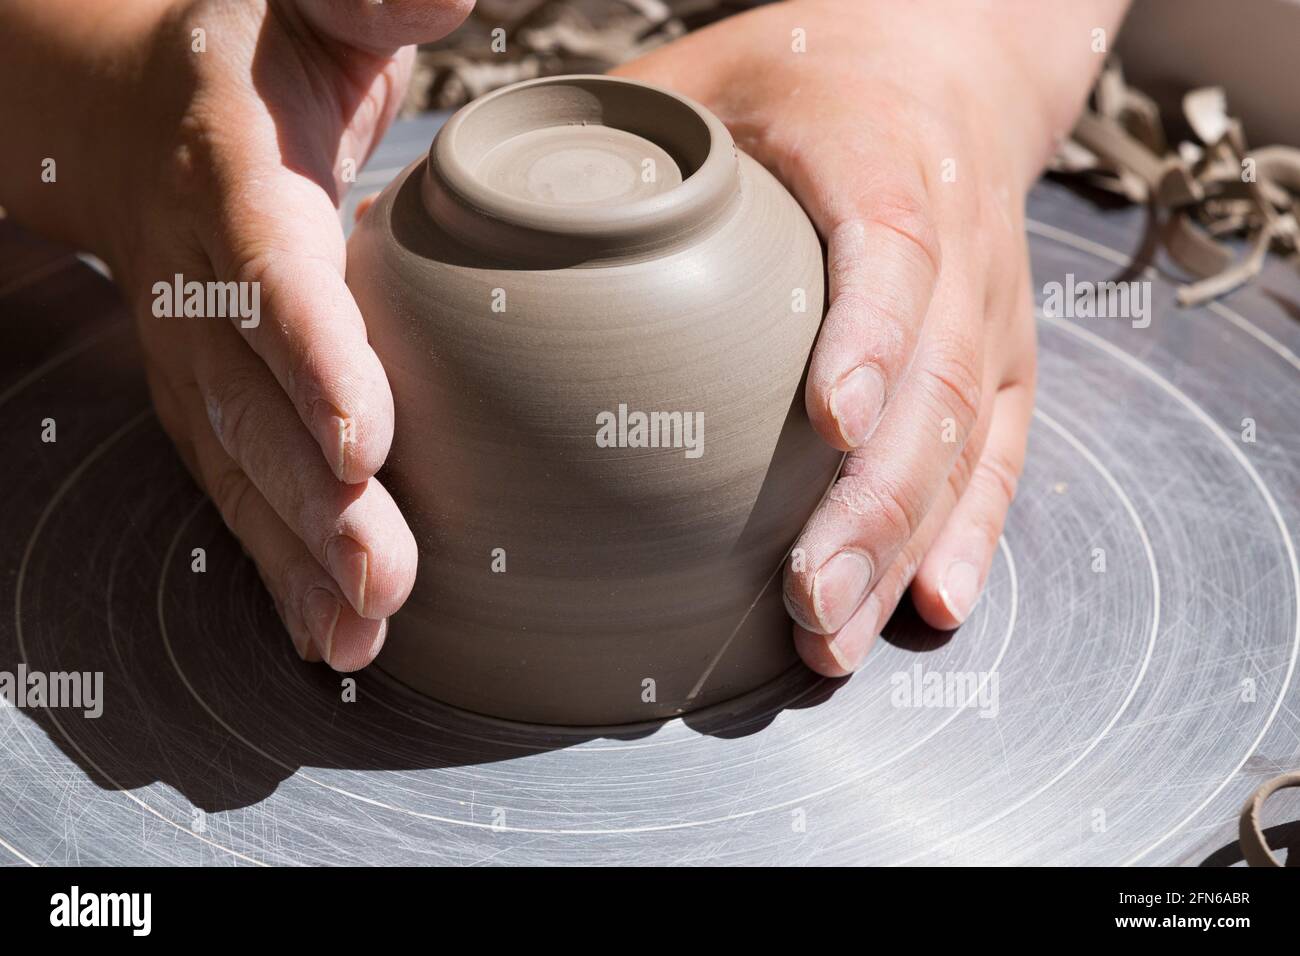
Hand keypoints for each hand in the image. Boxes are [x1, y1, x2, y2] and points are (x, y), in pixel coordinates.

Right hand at [1, 0, 470, 667]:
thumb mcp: (309, 4)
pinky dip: (278, 569)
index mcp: (233, 186)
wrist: (135, 121)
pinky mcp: (207, 405)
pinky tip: (329, 634)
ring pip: (242, 471)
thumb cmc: (254, 63)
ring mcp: (195, 361)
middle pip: (256, 409)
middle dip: (315, 503)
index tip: (361, 442)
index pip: (270, 280)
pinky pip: (237, 492)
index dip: (311, 359)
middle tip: (382, 579)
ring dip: (299, 561)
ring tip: (359, 634)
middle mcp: (202, 290)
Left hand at [617, 0, 1123, 674]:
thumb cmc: (800, 81)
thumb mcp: (698, 86)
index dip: (869, 334)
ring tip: (835, 638)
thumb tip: (458, 227)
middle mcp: (957, 240)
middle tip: (805, 599)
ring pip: (966, 441)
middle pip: (935, 381)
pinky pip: (1003, 453)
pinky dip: (967, 533)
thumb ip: (611, 158)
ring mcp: (989, 308)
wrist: (940, 63)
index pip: (893, 242)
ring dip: (902, 548)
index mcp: (879, 153)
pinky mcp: (1006, 356)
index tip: (831, 425)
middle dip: (873, 505)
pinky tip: (931, 604)